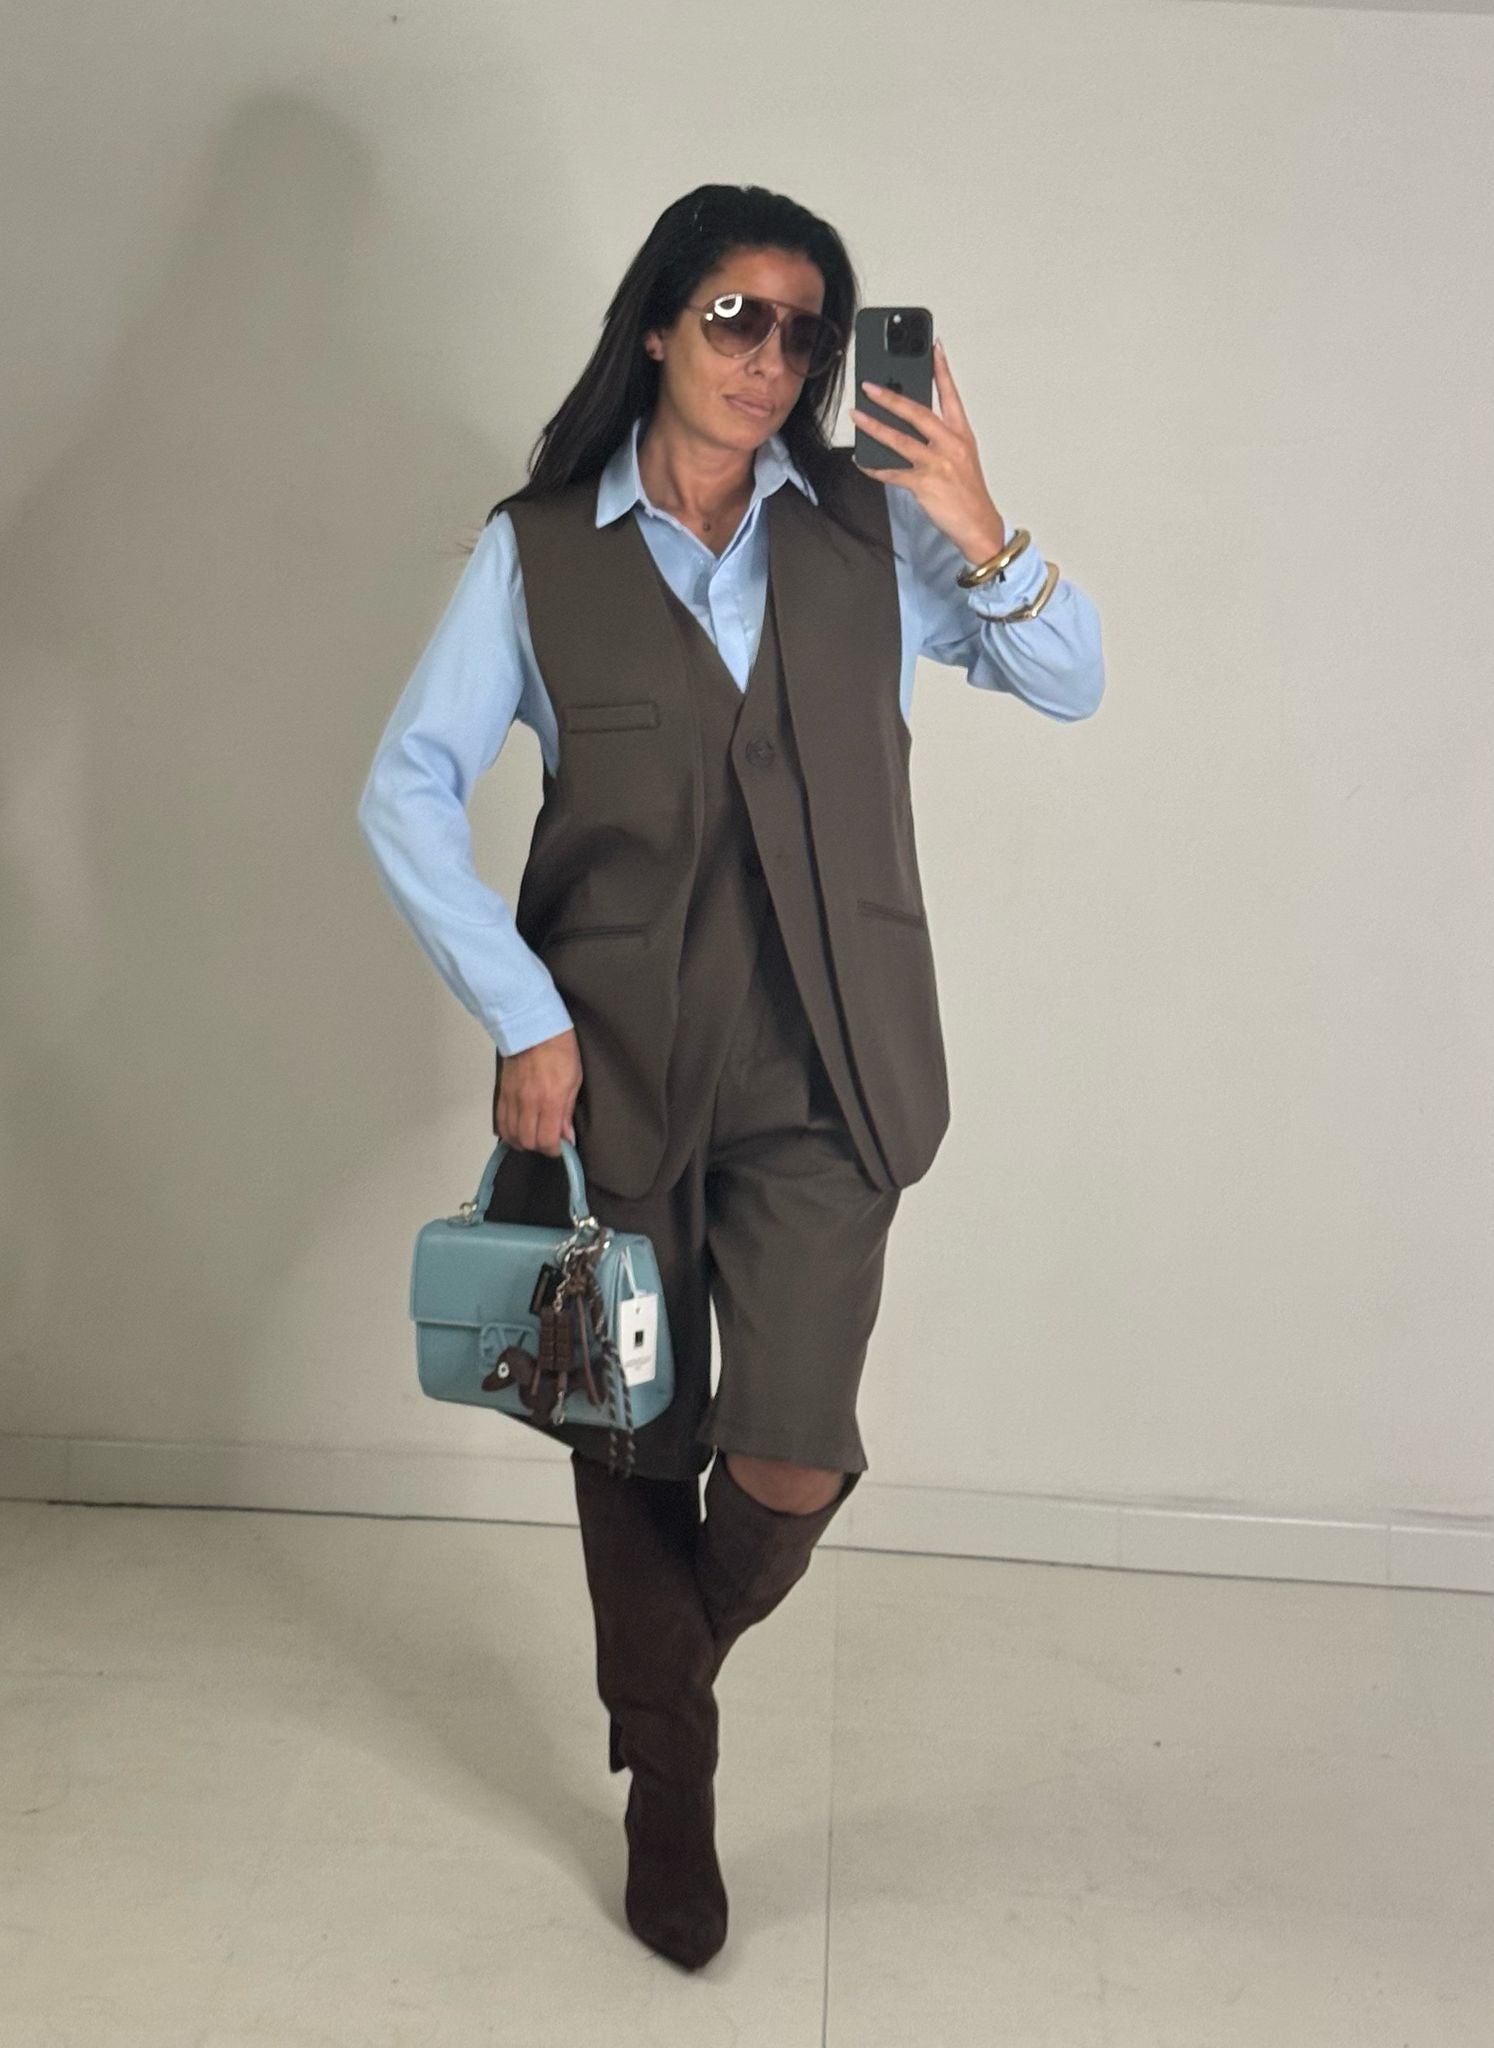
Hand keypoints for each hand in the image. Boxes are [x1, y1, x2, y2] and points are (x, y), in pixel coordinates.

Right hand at [493, 1028, 581, 1155]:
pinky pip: (500, 1122)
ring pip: (511, 1135)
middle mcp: (529, 1102)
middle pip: (528, 1142)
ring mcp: (513, 1098)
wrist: (534, 1028)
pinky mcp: (503, 1093)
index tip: (562, 1147)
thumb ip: (567, 1112)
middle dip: (540, 1147)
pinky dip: (508, 1132)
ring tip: (534, 1137)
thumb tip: (567, 1135)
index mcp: (550, 1100)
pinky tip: (518, 1130)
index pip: (547, 1140)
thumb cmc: (558, 1049)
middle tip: (549, 1141)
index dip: (555, 1150)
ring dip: (523, 1142)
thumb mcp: (574, 1081)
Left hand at [850, 338, 1006, 562]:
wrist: (979, 525)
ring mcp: (937, 464)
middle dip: (891, 396)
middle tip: (870, 385)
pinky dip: (874, 467)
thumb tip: (908, 426)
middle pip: (918, 413)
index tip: (934, 347)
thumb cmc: (968, 492)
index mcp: (961, 434)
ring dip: (875, 426)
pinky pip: (892, 472)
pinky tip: (862, 460)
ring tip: (857, 415)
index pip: (950, 395)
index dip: (942, 369)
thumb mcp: (962, 458)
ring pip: (900, 439)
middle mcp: (950, 444)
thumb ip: (940, 439)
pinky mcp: (924, 484)